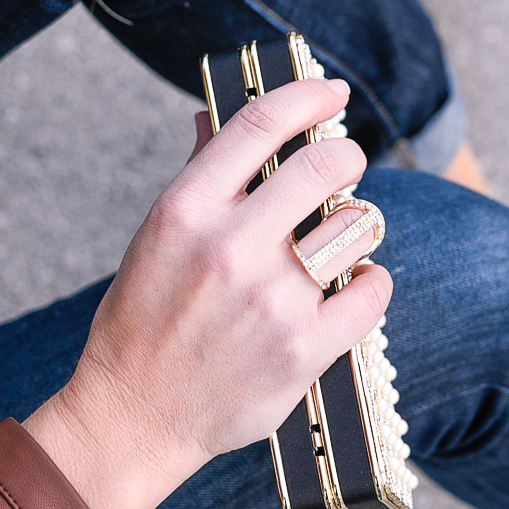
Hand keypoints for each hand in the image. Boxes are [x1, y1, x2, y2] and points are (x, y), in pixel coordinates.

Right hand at [24, 78, 392, 508]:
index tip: (333, 92)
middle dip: (347, 156)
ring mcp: (271, 300)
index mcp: (187, 209)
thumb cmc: (145, 318)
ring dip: (358, 222)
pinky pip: (373, 288)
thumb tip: (219, 114)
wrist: (135, 416)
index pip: (261, 123)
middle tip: (345, 164)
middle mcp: (230, 248)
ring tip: (338, 237)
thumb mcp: (159, 235)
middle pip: (325, 165)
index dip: (307, 95)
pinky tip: (352, 284)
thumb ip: (201, 172)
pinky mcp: (304, 349)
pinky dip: (371, 281)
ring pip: (358, 223)